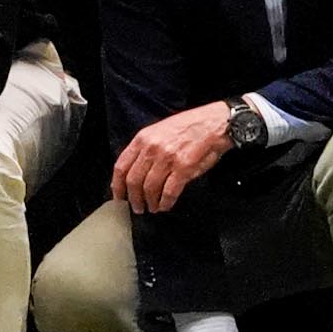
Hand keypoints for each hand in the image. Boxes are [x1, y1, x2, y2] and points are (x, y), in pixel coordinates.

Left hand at [113, 101, 237, 213]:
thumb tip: (135, 171)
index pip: (121, 166)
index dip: (117, 185)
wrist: (214, 123)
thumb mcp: (159, 130)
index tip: (118, 196)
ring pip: (150, 188)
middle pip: (134, 180)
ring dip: (150, 203)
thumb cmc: (189, 126)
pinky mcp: (184, 169)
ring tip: (152, 208)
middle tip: (136, 207)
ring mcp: (168, 159)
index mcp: (143, 138)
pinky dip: (165, 202)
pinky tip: (165, 206)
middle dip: (133, 199)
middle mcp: (152, 148)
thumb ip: (145, 148)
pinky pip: (169, 192)